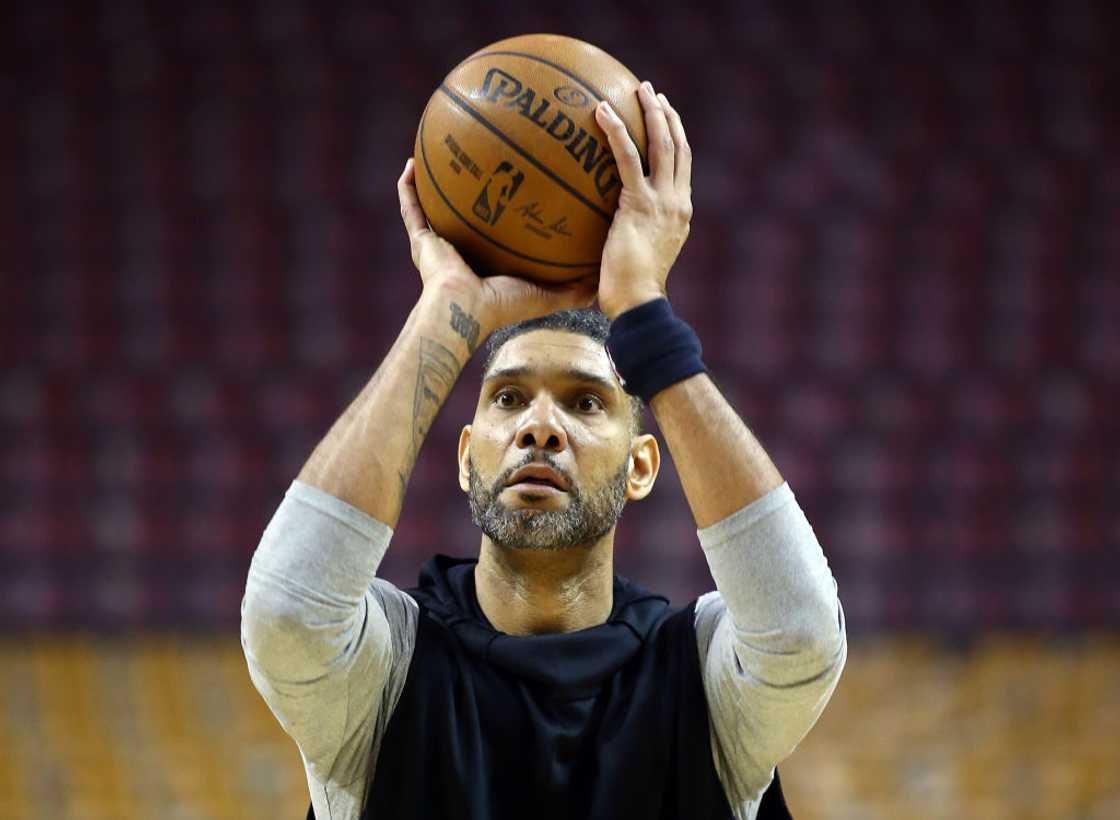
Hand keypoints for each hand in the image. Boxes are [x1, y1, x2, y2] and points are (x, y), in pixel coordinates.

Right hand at [397, 159, 597, 339]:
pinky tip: (410, 162)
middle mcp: (461, 247)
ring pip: (434, 204)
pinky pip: (410, 206)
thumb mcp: (546, 294)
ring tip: (441, 148)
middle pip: (466, 210)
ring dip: (435, 179)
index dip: (506, 206)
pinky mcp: (420, 239)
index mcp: (488, 258)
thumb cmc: (503, 306)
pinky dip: (407, 186)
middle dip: (472, 184)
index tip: (521, 180)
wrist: (465, 312)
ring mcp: (438, 243)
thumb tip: (602, 276)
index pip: (498, 227)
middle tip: (486, 154)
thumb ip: (574, 288)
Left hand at [593, 82, 692, 319]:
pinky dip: (617, 131)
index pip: (682, 167)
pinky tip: (601, 112)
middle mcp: (678, 203)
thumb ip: (628, 238)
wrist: (638, 304)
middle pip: (678, 147)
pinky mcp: (640, 203)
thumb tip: (602, 236)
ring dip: (650, 111)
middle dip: (666, 115)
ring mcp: (663, 201)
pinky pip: (627, 158)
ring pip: (662, 144)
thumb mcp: (636, 258)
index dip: (675, 137)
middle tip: (650, 92)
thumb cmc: (630, 293)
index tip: (664, 116)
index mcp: (680, 214)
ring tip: (636, 89)